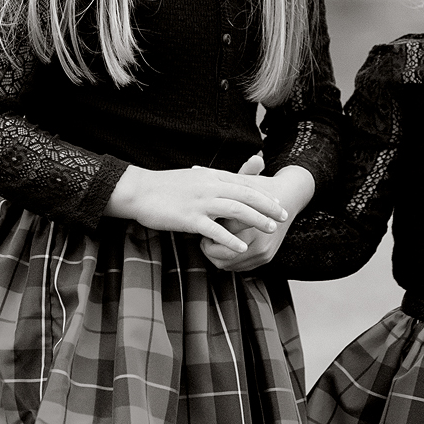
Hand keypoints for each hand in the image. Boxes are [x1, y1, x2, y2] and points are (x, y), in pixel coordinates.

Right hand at [104, 163, 287, 253]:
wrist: (139, 190)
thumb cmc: (164, 186)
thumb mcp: (192, 178)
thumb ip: (211, 180)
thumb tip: (225, 186)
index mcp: (211, 176)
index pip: (244, 182)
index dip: (263, 193)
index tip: (278, 201)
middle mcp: (209, 186)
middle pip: (246, 194)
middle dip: (268, 205)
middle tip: (284, 215)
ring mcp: (200, 202)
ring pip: (236, 209)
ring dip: (256, 219)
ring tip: (271, 229)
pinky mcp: (189, 218)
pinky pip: (214, 229)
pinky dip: (230, 239)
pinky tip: (241, 248)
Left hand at [201, 162, 314, 270]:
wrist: (289, 198)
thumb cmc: (259, 189)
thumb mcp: (240, 182)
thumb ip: (218, 178)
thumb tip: (195, 168)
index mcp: (250, 221)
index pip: (220, 237)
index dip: (207, 232)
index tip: (204, 223)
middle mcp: (259, 239)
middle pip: (222, 256)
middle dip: (210, 248)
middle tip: (206, 236)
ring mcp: (264, 251)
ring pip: (229, 264)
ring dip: (218, 255)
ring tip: (214, 240)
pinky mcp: (266, 258)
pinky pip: (239, 267)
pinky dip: (229, 259)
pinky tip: (225, 246)